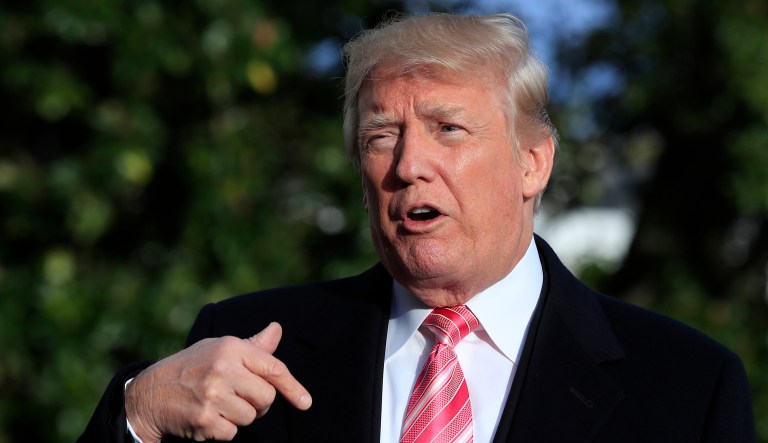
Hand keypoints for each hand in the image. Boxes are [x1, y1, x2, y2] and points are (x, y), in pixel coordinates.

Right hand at [125, 322, 311, 441]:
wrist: (149, 393)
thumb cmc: (191, 367)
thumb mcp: (219, 348)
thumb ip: (252, 346)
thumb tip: (277, 329)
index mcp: (230, 347)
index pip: (273, 368)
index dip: (293, 387)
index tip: (306, 403)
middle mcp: (222, 368)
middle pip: (267, 398)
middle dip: (258, 404)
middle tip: (238, 398)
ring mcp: (213, 394)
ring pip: (250, 417)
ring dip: (238, 417)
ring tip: (218, 405)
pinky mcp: (204, 419)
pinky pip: (233, 433)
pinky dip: (223, 431)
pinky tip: (207, 417)